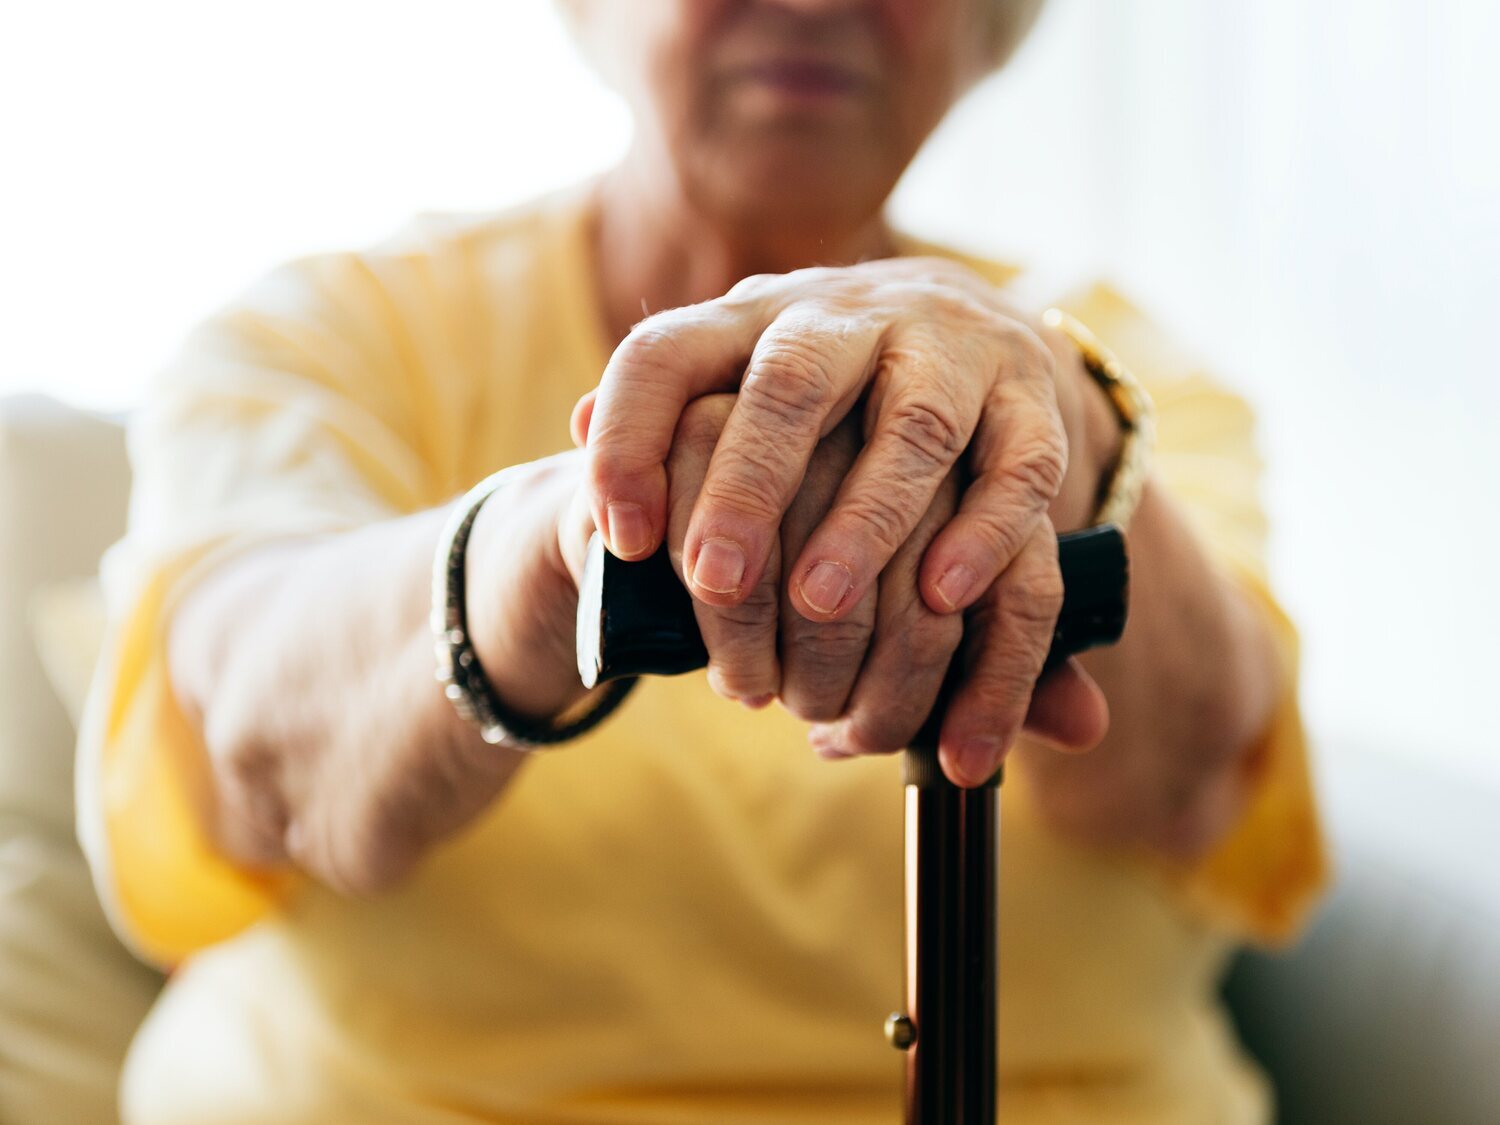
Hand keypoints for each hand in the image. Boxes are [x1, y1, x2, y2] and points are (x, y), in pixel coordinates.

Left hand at [580, 259, 1109, 780]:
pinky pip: (1020, 461)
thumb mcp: (740, 380)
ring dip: (868, 517)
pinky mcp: (1032, 395)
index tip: (621, 541)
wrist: (968, 324)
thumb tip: (578, 432)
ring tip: (821, 606)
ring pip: (914, 421)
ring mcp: (949, 347)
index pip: (666, 354)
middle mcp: (849, 317)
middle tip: (716, 581)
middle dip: (750, 483)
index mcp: (754, 319)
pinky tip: (944, 598)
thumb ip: (667, 414)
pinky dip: (984, 531)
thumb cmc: (826, 390)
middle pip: (789, 380)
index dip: (630, 441)